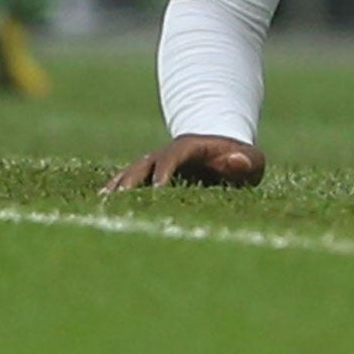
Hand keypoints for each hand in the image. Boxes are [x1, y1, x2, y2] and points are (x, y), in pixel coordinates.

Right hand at [102, 135, 265, 194]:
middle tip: (119, 199)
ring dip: (117, 187)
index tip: (158, 187)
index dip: (165, 170)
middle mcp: (166, 155)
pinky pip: (126, 182)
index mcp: (191, 148)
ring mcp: (154, 165)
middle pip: (144, 164)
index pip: (174, 155)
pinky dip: (114, 191)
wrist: (224, 154)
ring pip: (130, 173)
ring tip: (103, 205)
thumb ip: (247, 161)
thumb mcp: (251, 160)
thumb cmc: (240, 161)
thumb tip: (235, 161)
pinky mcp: (147, 177)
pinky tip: (101, 205)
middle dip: (131, 180)